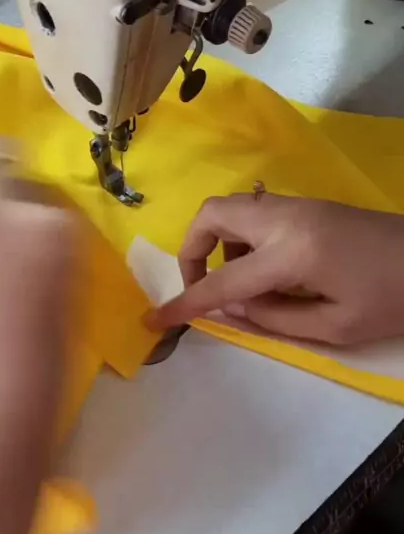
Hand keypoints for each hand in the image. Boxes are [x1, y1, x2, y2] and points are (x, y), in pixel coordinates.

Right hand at [147, 193, 403, 344]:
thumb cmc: (393, 301)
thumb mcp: (333, 327)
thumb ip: (273, 319)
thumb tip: (231, 309)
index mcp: (291, 252)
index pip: (222, 282)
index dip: (185, 304)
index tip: (153, 322)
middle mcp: (285, 217)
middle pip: (212, 215)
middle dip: (192, 251)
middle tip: (205, 289)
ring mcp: (298, 205)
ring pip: (233, 208)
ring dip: (220, 244)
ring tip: (246, 286)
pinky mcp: (309, 206)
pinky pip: (256, 213)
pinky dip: (244, 238)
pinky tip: (270, 271)